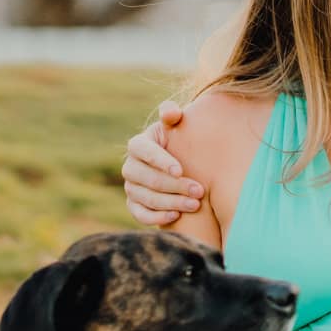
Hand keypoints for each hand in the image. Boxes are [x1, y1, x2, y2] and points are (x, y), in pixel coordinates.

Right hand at [121, 100, 201, 225]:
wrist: (183, 163)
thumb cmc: (181, 140)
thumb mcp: (178, 125)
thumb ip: (173, 114)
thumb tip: (170, 112)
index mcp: (138, 144)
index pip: (143, 151)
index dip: (160, 161)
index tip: (181, 170)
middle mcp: (130, 166)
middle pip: (147, 178)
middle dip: (174, 186)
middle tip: (199, 191)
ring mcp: (131, 187)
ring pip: (146, 198)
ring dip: (171, 202)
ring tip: (195, 205)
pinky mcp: (134, 205)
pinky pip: (140, 214)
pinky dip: (156, 217)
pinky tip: (176, 216)